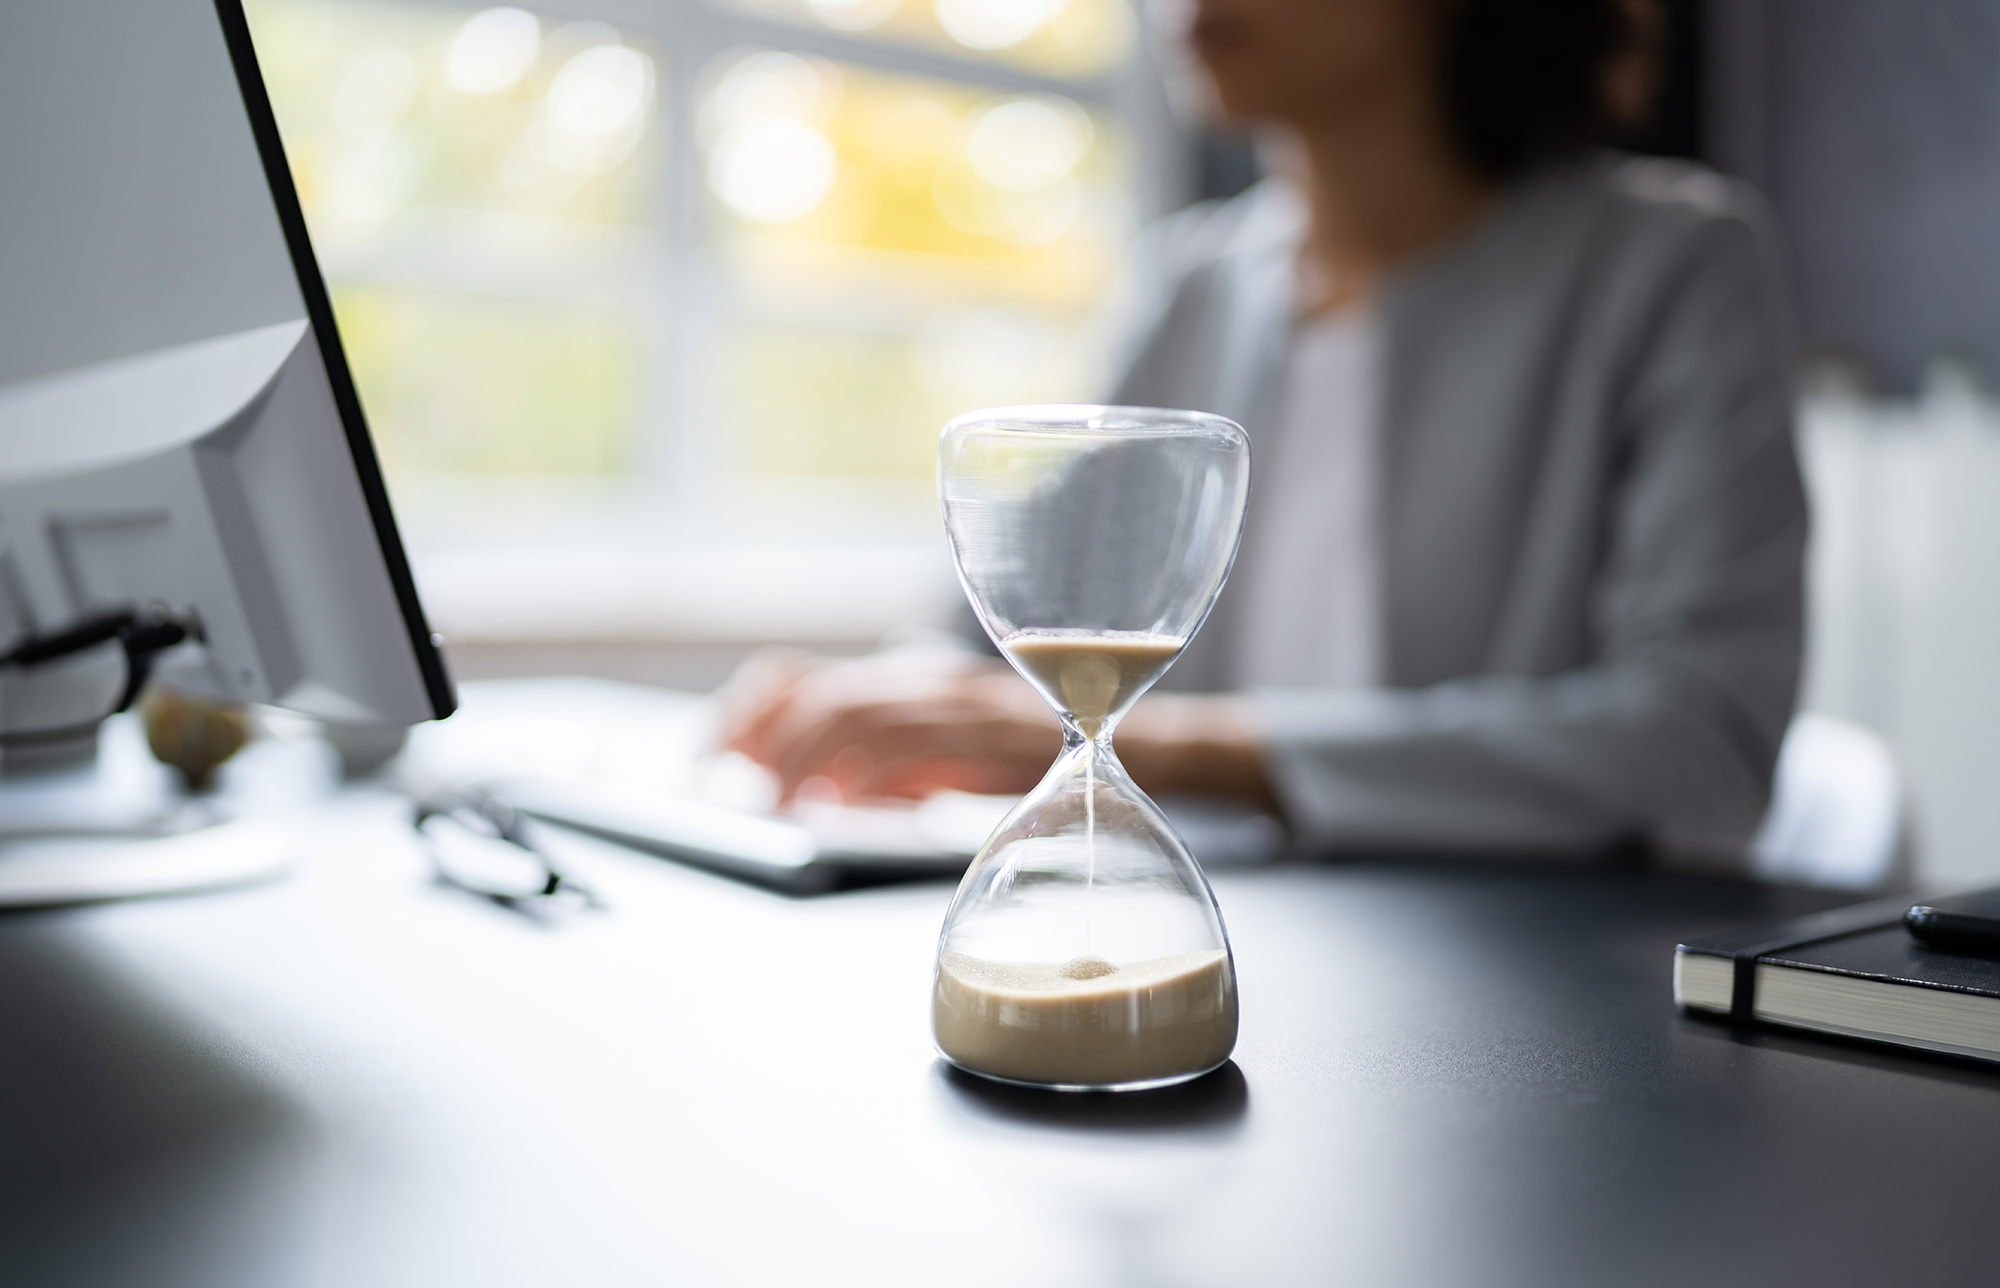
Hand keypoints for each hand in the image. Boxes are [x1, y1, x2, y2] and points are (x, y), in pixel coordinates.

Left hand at [718, 647, 1279, 811]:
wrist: (1154, 749)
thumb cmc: (1054, 761)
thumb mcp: (958, 759)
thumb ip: (898, 773)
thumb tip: (834, 804)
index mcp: (906, 681)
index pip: (794, 677)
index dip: (740, 717)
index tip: (707, 764)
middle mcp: (924, 677)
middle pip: (807, 689)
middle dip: (750, 742)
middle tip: (721, 793)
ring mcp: (957, 699)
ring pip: (849, 712)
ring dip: (795, 760)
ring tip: (768, 805)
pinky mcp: (989, 729)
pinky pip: (907, 742)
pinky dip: (859, 772)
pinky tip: (837, 802)